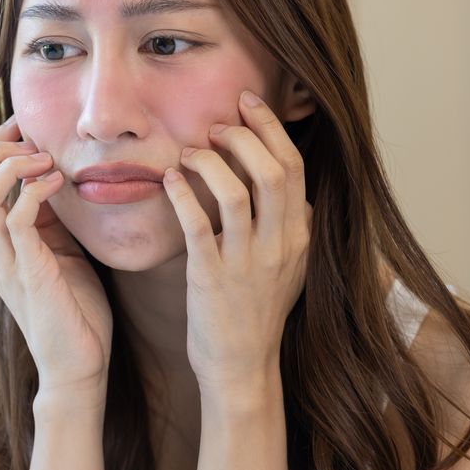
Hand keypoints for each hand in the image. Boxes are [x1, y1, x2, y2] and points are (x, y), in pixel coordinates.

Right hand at [0, 115, 112, 399]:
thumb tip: (56, 178)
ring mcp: (4, 262)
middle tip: (31, 136)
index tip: (24, 126)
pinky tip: (54, 182)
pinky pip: (14, 221)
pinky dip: (31, 193)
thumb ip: (51, 219)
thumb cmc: (74, 311)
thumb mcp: (61, 252)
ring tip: (42, 157)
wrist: (79, 366)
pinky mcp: (27, 272)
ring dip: (9, 168)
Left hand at [161, 89, 312, 394]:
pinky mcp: (212, 277)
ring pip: (236, 193)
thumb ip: (293, 225)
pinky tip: (170, 178)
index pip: (294, 167)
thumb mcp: (292, 266)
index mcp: (299, 236)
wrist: (241, 365)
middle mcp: (279, 245)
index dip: (270, 128)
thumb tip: (290, 185)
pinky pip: (198, 224)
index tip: (248, 104)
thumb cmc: (259, 311)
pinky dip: (183, 194)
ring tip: (191, 152)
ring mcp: (246, 262)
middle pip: (272, 171)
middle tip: (218, 125)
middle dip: (244, 136)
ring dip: (211, 162)